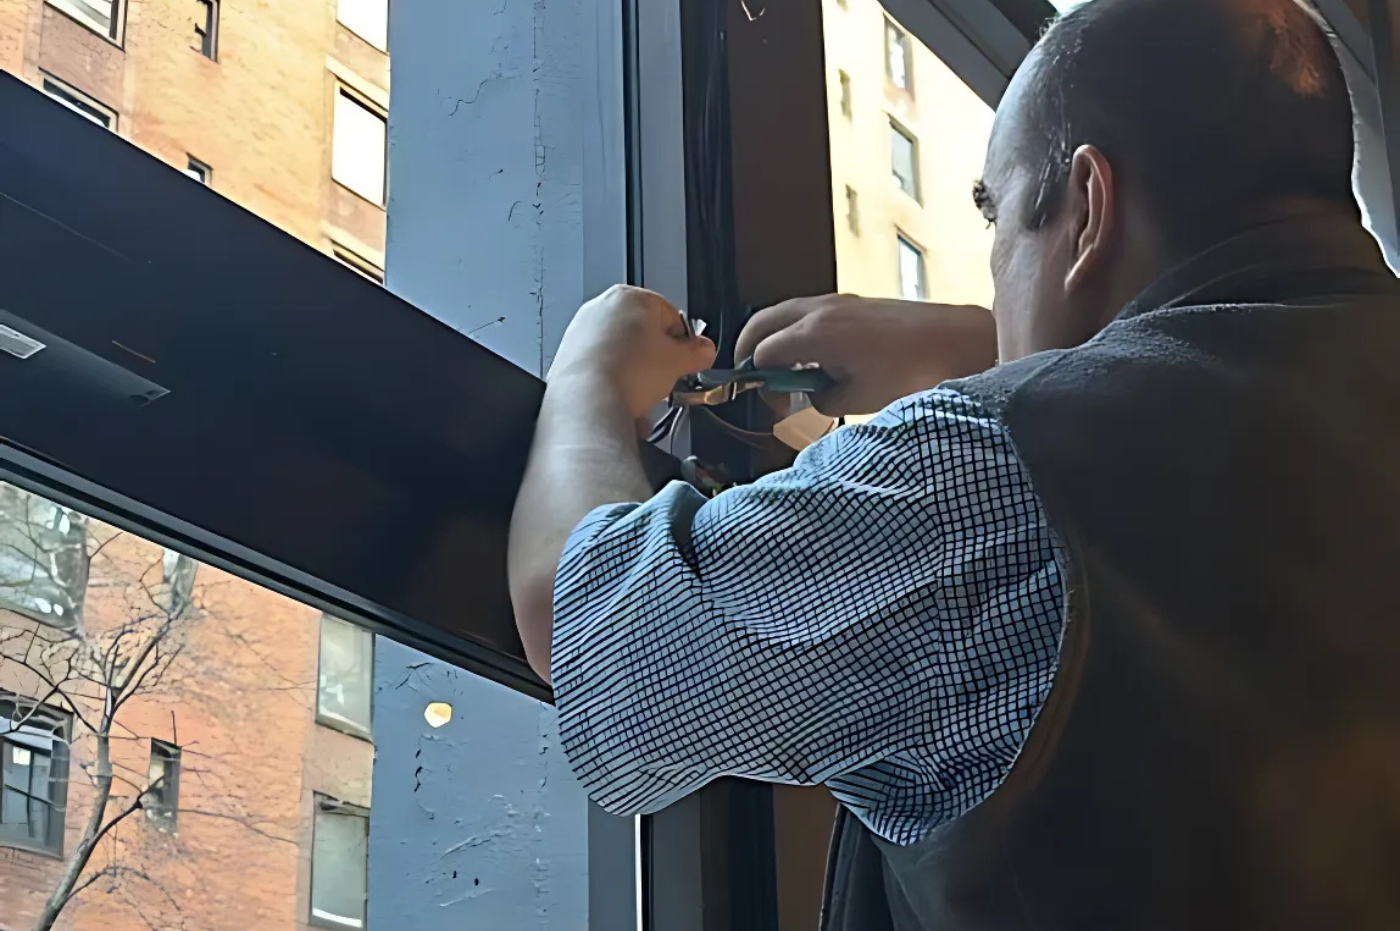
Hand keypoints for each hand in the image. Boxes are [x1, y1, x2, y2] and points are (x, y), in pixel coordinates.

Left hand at [550, 285, 716, 417]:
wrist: (586, 401)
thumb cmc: (626, 372)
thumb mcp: (677, 362)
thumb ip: (697, 352)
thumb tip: (704, 350)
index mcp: (631, 298)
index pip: (670, 314)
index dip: (683, 342)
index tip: (688, 360)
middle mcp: (601, 309)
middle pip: (643, 336)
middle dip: (656, 362)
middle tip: (665, 381)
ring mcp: (581, 333)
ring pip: (621, 357)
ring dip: (636, 379)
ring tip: (642, 399)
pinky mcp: (568, 358)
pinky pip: (601, 372)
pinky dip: (613, 387)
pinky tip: (622, 406)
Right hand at [734, 295, 996, 415]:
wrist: (953, 340)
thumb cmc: (908, 372)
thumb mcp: (857, 400)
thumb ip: (821, 400)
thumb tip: (810, 396)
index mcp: (814, 334)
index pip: (762, 353)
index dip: (758, 380)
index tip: (771, 403)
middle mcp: (818, 310)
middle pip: (762, 323)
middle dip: (748, 350)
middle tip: (751, 377)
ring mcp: (836, 301)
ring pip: (783, 313)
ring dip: (772, 338)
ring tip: (781, 369)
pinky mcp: (852, 301)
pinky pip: (806, 311)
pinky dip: (795, 330)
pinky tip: (811, 356)